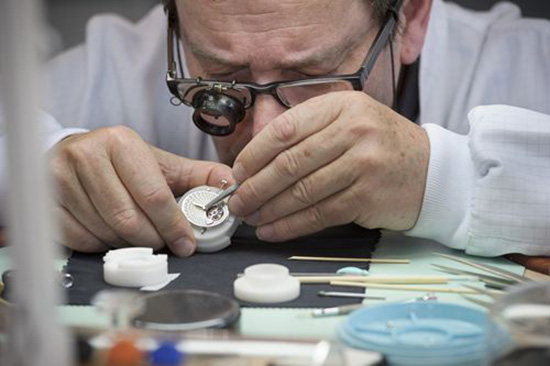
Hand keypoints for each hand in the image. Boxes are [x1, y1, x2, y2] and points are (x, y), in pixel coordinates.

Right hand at [49, 126, 231, 255]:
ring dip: (128, 243)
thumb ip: (197, 175)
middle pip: (128, 218)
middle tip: (165, 244)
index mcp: (120, 142)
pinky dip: (102, 244)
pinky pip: (80, 239)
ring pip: (105, 231)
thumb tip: (232, 183)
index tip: (187, 244)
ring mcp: (59, 178)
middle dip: (153, 239)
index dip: (174, 225)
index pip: (153, 194)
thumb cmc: (121, 163)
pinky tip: (112, 233)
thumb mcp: (159, 163)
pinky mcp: (45, 201)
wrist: (72, 155)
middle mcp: (86, 155)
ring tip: (138, 235)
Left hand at [228, 91, 429, 240]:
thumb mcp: (347, 122)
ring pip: (302, 191)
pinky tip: (274, 231)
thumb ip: (307, 132)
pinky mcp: (367, 195)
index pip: (284, 129)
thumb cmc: (379, 147)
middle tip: (237, 202)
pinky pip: (319, 213)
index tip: (237, 173)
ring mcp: (363, 163)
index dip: (254, 154)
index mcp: (340, 106)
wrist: (430, 171)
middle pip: (289, 163)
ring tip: (252, 218)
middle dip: (256, 187)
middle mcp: (353, 130)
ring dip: (270, 209)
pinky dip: (291, 225)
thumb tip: (254, 162)